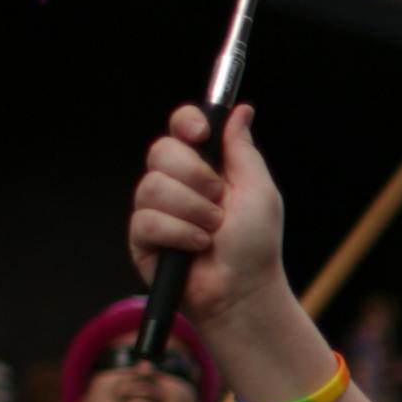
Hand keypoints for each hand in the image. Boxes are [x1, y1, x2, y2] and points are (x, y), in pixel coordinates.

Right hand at [128, 103, 286, 328]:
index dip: (186, 122)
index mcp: (205, 167)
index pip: (182, 128)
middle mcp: (177, 183)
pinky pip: (148, 220)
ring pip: (153, 186)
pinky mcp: (142, 237)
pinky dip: (180, 234)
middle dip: (195, 177)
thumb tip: (241, 110)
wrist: (243, 291)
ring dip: (192, 211)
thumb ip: (243, 150)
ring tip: (212, 232)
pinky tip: (197, 248)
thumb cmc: (256, 245)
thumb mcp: (259, 191)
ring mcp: (156, 209)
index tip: (201, 132)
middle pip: (161, 150)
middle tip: (219, 201)